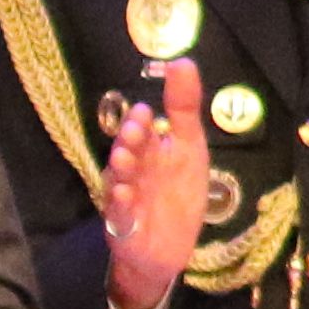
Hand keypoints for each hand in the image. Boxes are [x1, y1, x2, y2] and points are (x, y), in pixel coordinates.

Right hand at [97, 57, 208, 308]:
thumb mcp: (189, 147)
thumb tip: (181, 61)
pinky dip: (119, 204)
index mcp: (149, 151)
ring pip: (119, 180)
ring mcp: (125, 198)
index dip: (140, 121)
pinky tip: (125, 194)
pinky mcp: (124, 226)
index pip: (141, 131)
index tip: (146, 111)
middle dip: (129, 141)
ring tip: (125, 158)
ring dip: (121, 169)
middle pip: (128, 152)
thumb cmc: (178, 193)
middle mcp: (133, 171)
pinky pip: (118, 214)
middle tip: (135, 129)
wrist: (169, 247)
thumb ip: (184, 107)